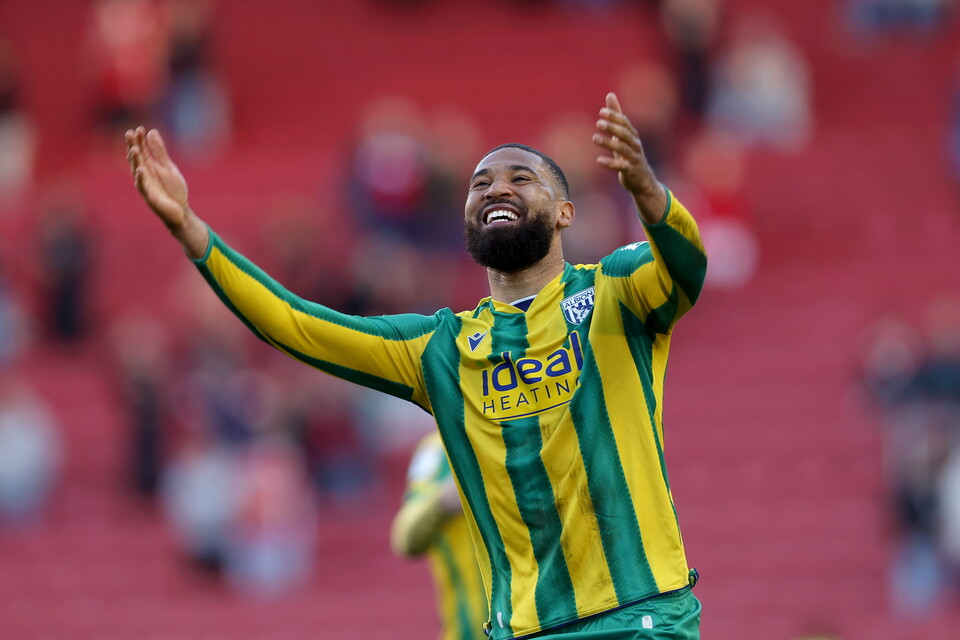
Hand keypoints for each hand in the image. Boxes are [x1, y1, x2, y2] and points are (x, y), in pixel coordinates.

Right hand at [125, 126, 189, 230]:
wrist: (180, 210)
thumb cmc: (172, 189)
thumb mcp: (167, 166)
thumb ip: (159, 151)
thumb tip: (151, 132)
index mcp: (149, 166)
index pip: (142, 150)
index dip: (140, 140)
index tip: (139, 128)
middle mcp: (144, 175)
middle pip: (137, 158)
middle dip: (133, 146)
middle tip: (130, 133)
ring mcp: (146, 185)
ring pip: (137, 171)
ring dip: (135, 160)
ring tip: (134, 149)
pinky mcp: (150, 197)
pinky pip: (143, 186)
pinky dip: (141, 178)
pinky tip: (141, 169)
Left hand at [592, 92, 666, 224]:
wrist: (642, 180)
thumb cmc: (629, 154)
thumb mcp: (623, 135)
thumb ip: (616, 116)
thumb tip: (610, 94)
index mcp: (633, 135)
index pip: (625, 123)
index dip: (614, 117)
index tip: (602, 112)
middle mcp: (635, 145)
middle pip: (624, 134)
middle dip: (612, 127)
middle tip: (598, 123)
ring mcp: (634, 158)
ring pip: (622, 149)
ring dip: (608, 143)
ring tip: (594, 139)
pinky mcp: (630, 171)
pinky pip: (620, 166)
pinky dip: (610, 163)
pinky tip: (599, 160)